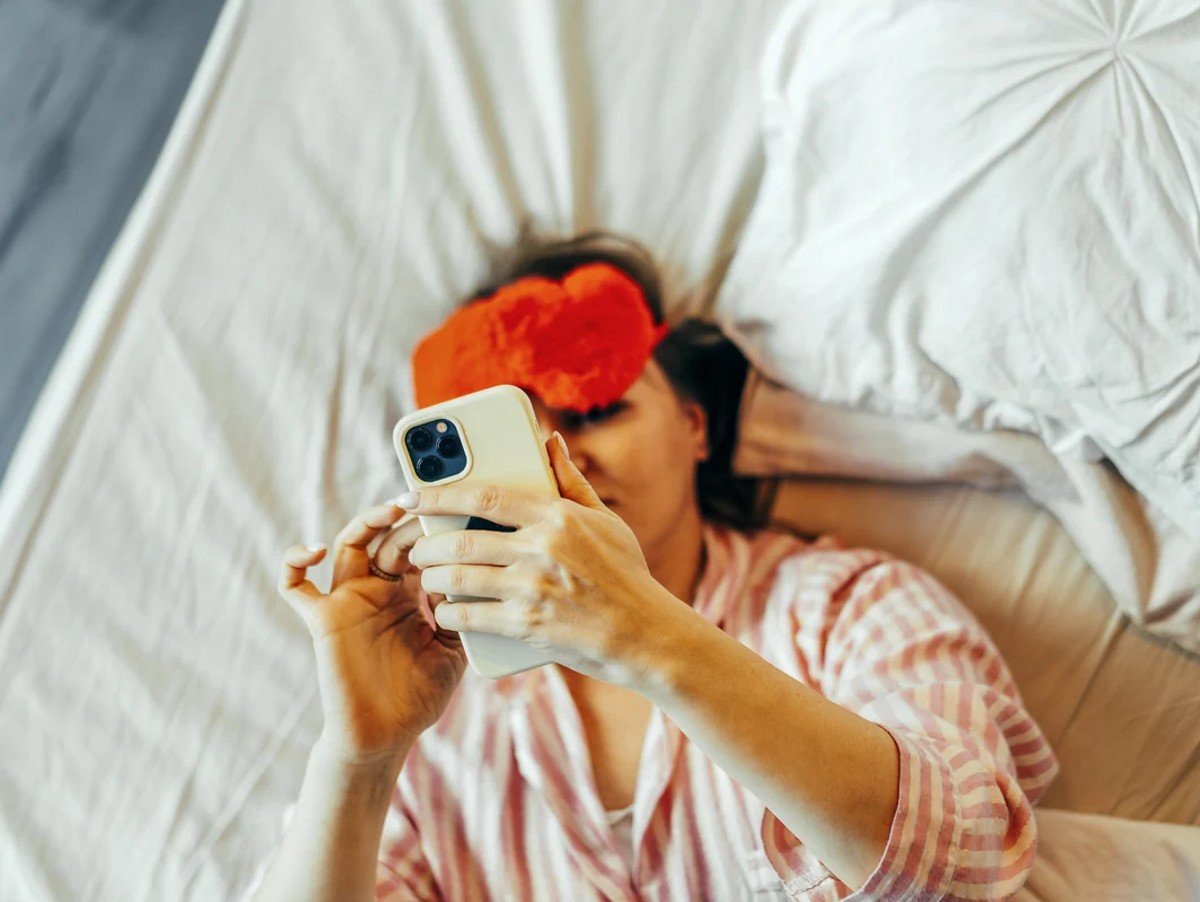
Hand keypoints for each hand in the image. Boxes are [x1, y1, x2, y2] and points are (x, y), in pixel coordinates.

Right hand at [278, 502, 466, 764]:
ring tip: (390, 510)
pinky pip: (294, 587)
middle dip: (407, 519)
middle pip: (387, 538)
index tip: (453, 511)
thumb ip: (458, 612)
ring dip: (366, 522)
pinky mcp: (323, 619)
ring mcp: (347, 601)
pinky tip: (311, 551)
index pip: (417, 547)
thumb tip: (465, 574)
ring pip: (348, 545)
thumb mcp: (452, 649)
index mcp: (407, 595)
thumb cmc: (417, 697)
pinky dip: (293, 562)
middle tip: (426, 505)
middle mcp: (376, 591)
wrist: (384, 737)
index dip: (431, 528)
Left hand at [404, 432, 682, 687]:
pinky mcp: (527, 625)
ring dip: (432, 578)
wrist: (645, 634)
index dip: (441, 494)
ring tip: (427, 577)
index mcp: (556, 517)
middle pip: (462, 541)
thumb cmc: (626, 574)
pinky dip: (449, 614)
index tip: (414, 495)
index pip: (485, 497)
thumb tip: (549, 441)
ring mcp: (533, 588)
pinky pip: (470, 616)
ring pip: (458, 578)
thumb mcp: (604, 520)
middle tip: (414, 546)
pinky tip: (444, 612)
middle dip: (426, 544)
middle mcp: (542, 549)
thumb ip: (569, 481)